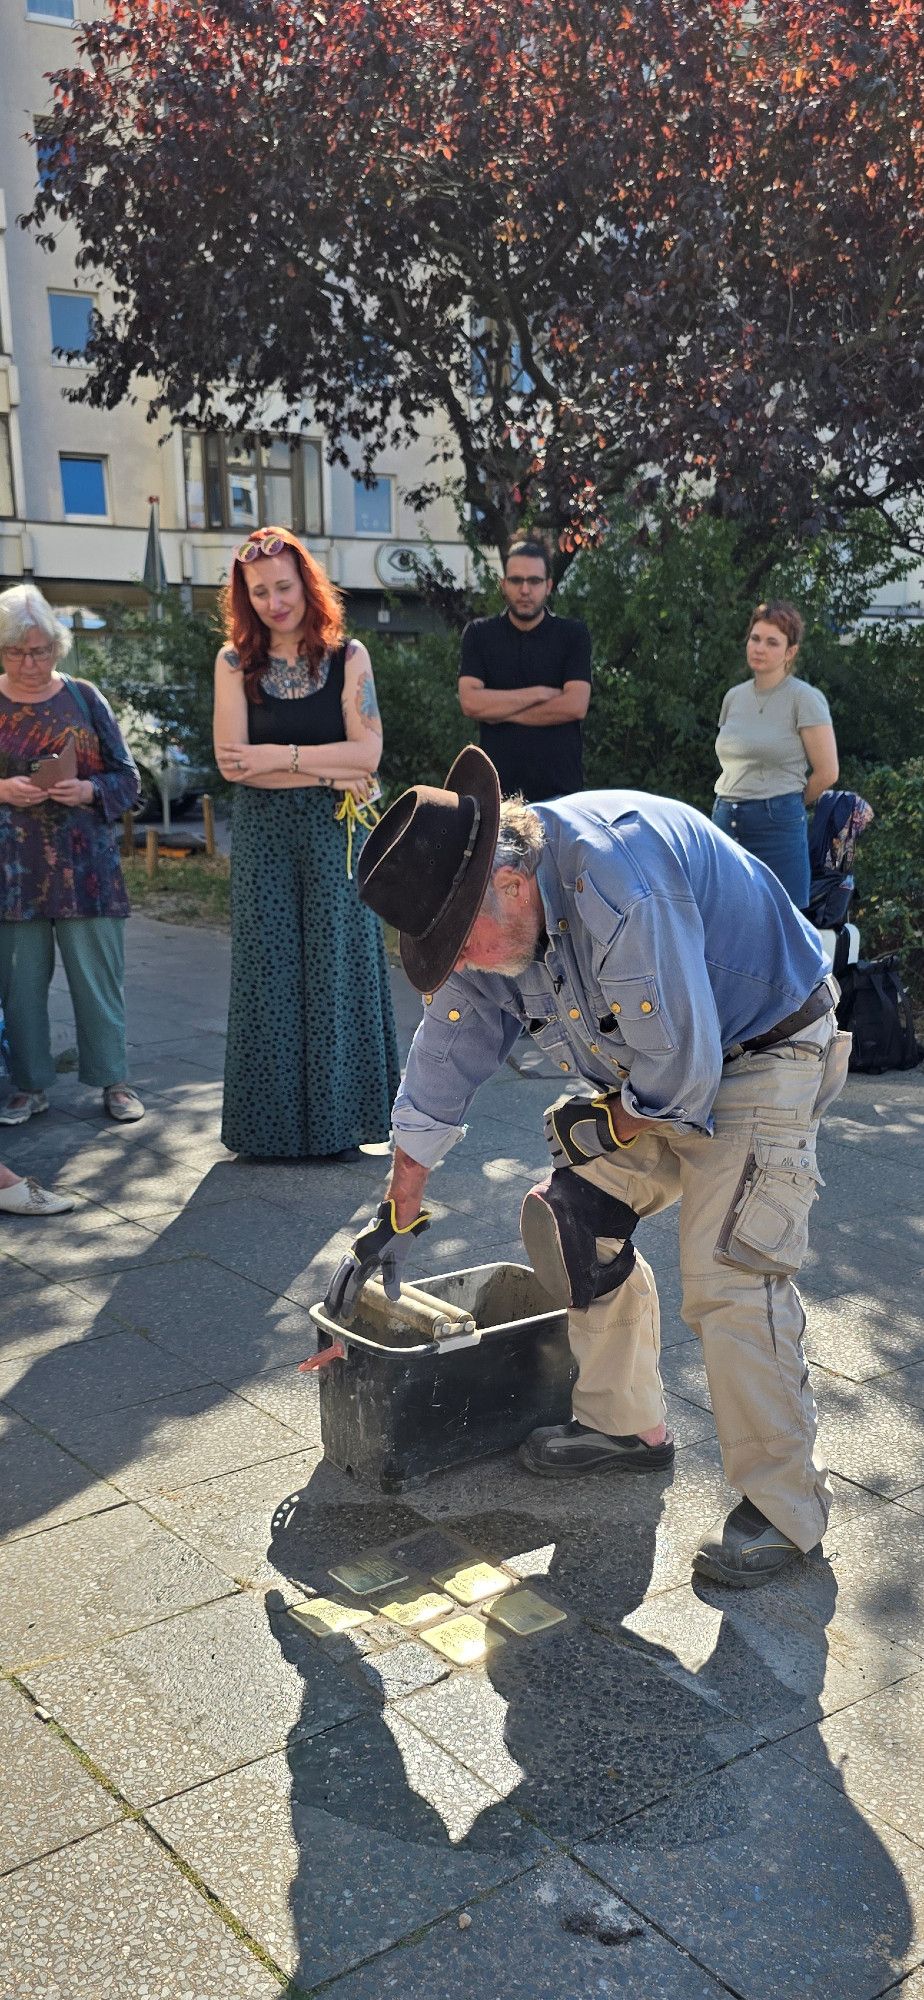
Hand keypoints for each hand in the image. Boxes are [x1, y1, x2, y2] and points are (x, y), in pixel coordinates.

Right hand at [0, 775, 46, 805]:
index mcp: (15, 786)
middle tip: (48, 791)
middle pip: (30, 795)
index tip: (41, 788)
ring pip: (32, 800)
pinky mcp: (21, 805)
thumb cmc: (12, 783)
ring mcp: (19, 801)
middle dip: (40, 794)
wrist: (3, 792)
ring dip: (41, 798)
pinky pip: (31, 804)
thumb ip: (27, 780)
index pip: (25, 788)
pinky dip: (38, 801)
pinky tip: (43, 799)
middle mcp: (17, 794)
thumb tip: (38, 780)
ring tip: (48, 795)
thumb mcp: (18, 778)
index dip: (33, 789)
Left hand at [44, 778, 94, 806]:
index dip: (62, 784)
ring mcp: (75, 799)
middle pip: (65, 792)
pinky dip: (58, 800)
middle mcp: (77, 792)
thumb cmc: (76, 784)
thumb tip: (54, 779)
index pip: (69, 784)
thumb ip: (67, 781)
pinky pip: (64, 802)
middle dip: (56, 791)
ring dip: (55, 797)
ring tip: (49, 794)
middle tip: (48, 790)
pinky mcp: (73, 804)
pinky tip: (53, 797)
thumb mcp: (74, 780)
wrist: (85, 792)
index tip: (55, 784)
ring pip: (64, 799)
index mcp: (77, 784)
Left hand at [216, 742, 275, 780]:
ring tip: (220, 767)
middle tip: (217, 757)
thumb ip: (252, 749)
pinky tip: (232, 780)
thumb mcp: (260, 747)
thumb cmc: (272, 750)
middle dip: (223, 756)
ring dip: (227, 766)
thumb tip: (248, 750)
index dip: (225, 746)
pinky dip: (237, 778)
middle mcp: (246, 756)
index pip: (233, 746)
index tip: (219, 745)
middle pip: (231, 756)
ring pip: (235, 766)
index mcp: (248, 748)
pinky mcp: (254, 771)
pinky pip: (243, 775)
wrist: (279, 757)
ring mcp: (249, 764)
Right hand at [324, 1199, 430, 1321]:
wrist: (393, 1217)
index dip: (347, 1302)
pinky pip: (341, 1267)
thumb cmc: (397, 1239)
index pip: (351, 1286)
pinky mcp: (353, 1249)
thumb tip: (393, 1299)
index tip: (345, 1316)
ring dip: (333, 1289)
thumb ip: (393, 1279)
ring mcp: (351, 1252)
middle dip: (334, 1298)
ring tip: (329, 1304)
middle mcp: (353, 1257)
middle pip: (339, 1282)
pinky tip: (338, 1285)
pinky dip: (337, 1278)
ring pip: (338, 1274)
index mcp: (362, 1261)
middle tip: (331, 1314)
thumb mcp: (397, 1259)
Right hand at [334, 773, 377, 800]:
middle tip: (369, 796)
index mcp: (357, 770)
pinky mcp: (351, 785)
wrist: (329, 776)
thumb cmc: (335, 774)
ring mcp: (355, 779)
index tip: (372, 784)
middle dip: (367, 790)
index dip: (370, 780)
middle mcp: (357, 774)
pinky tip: (357, 801)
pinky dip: (357, 798)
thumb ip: (352, 777)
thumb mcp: (345, 773)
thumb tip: (356, 784)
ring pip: (362, 789)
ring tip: (364, 800)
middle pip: (365, 783)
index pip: (367, 775)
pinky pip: (356, 793)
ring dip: (364, 795)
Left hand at [544, 1091, 647, 1167]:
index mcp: (554, 1114)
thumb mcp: (577, 1102)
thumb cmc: (596, 1110)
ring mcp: (560, 1143)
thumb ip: (566, 1107)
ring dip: (558, 1149)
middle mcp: (554, 1128)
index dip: (554, 1126)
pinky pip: (557, 1162)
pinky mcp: (567, 1156)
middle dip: (556, 1137)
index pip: (548, 1122)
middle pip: (549, 1136)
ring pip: (552, 1149)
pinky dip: (560, 1162)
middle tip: (564, 1140)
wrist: (608, 1123)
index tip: (560, 1129)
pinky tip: (565, 1160)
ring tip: (566, 1150)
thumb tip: (562, 1110)